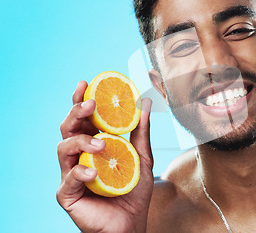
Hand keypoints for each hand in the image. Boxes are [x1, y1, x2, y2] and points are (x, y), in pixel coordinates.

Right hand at [57, 80, 153, 231]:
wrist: (131, 222)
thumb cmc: (132, 190)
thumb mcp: (142, 157)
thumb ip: (141, 132)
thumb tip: (145, 103)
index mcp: (93, 144)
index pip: (83, 118)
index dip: (80, 100)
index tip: (85, 83)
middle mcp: (79, 156)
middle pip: (68, 128)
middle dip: (76, 112)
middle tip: (90, 104)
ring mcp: (71, 174)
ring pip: (63, 148)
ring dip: (81, 141)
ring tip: (101, 145)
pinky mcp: (67, 194)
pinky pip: (68, 179)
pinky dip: (80, 173)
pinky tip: (93, 173)